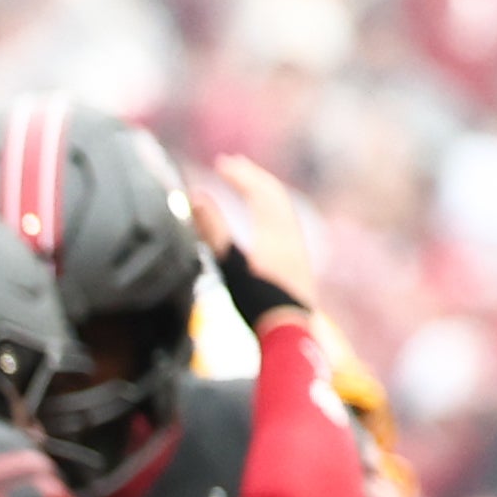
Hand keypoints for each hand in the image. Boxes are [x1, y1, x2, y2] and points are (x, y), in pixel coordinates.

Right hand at [200, 154, 320, 329]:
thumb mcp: (230, 265)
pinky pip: (289, 225)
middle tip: (235, 164)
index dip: (239, 175)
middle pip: (275, 197)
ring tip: (250, 185)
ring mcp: (298, 251)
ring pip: (285, 210)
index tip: (221, 163)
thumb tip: (197, 196)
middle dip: (254, 177)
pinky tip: (267, 222)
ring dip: (266, 192)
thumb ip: (213, 231)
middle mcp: (291, 237)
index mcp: (274, 232)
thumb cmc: (259, 302)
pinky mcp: (299, 265)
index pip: (258, 193)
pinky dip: (275, 211)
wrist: (291, 334)